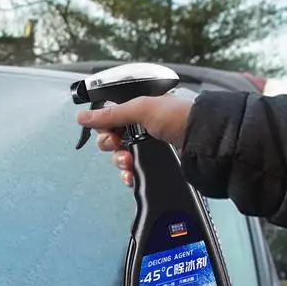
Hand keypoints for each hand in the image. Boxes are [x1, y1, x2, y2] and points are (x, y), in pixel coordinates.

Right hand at [76, 94, 194, 186]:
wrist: (205, 141)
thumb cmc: (177, 117)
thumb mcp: (141, 109)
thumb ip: (110, 114)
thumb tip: (81, 117)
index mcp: (139, 109)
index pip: (111, 119)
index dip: (105, 128)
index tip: (108, 133)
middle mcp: (142, 127)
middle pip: (113, 139)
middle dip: (111, 145)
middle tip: (117, 145)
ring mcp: (148, 146)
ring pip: (121, 157)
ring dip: (119, 162)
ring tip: (127, 163)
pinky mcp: (154, 164)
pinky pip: (133, 172)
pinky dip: (128, 175)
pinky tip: (131, 176)